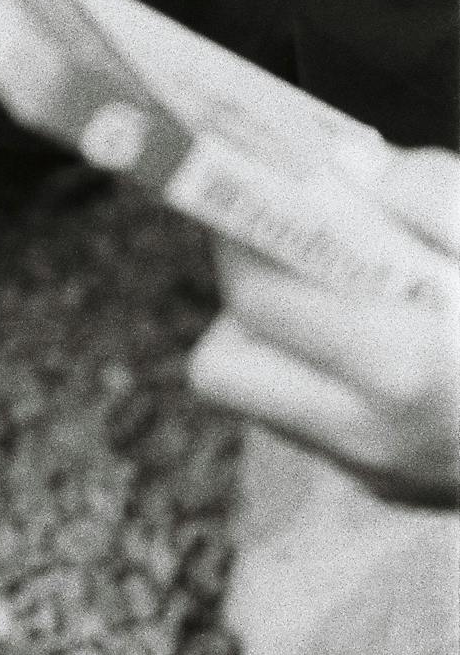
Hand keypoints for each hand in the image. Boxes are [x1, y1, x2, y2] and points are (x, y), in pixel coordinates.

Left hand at [189, 146, 459, 506]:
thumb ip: (432, 192)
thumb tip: (346, 163)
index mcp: (403, 365)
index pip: (255, 293)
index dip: (240, 229)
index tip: (250, 181)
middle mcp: (372, 436)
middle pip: (222, 360)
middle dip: (244, 285)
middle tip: (285, 229)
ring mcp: (380, 474)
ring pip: (258, 398)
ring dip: (271, 336)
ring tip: (329, 281)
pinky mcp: (393, 491)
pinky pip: (310, 422)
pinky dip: (319, 371)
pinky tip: (376, 328)